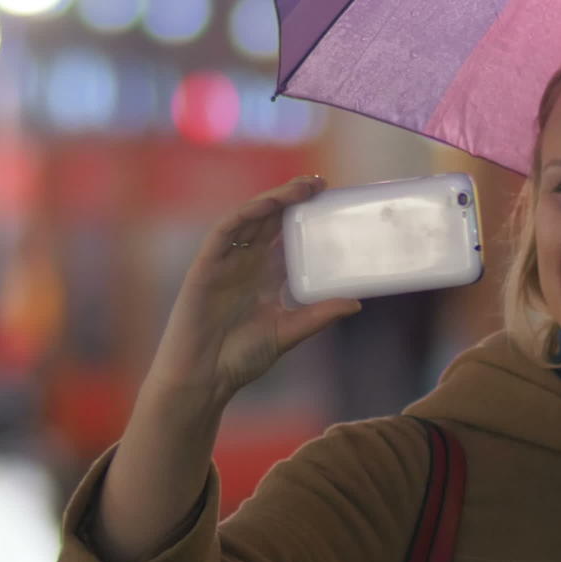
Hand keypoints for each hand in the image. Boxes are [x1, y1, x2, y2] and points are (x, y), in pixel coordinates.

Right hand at [144, 176, 361, 405]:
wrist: (203, 378)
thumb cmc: (240, 358)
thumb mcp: (289, 331)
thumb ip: (318, 315)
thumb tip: (357, 303)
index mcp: (265, 276)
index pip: (286, 236)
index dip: (305, 216)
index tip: (331, 201)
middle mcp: (245, 263)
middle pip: (270, 219)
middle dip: (293, 197)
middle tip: (321, 183)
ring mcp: (225, 262)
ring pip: (250, 218)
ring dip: (273, 198)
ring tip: (301, 187)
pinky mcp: (206, 266)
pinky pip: (225, 231)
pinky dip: (246, 214)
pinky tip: (266, 204)